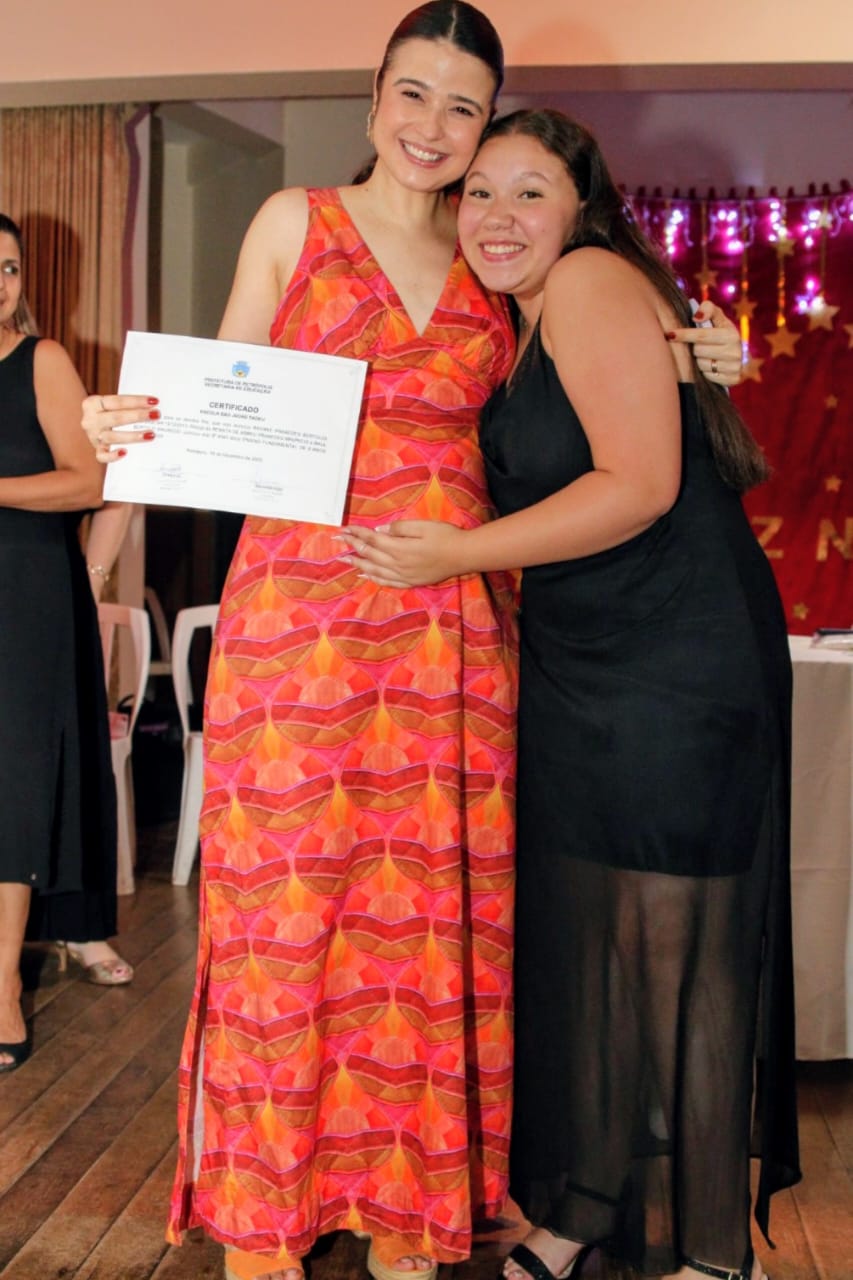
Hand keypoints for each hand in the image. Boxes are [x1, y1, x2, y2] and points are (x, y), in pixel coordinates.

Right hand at [82, 393, 159, 461]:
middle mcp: (90, 420)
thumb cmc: (108, 412)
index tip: (154, 401)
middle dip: (138, 416)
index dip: (136, 401)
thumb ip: (127, 404)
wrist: (92, 424)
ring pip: (112, 437)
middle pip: (116, 418)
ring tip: (151, 434)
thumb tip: (153, 406)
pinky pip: (102, 456)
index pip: (116, 401)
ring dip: (133, 436)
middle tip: (156, 415)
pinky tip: (125, 452)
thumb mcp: (112, 404)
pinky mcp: (97, 449)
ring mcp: (93, 436)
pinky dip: (113, 455)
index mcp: (92, 404)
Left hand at [338, 520, 469, 587]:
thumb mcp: (423, 525)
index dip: (356, 534)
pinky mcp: (411, 581)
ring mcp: (404, 575)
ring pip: (374, 570)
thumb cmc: (446, 536)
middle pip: (369, 554)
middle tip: (338, 541)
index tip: (343, 529)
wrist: (464, 556)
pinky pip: (387, 582)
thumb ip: (399, 528)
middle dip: (352, 546)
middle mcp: (398, 564)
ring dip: (358, 563)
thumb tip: (380, 529)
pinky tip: (365, 574)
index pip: (371, 539)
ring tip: (345, 559)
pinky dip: (373, 578)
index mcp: (399, 547)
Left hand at [667, 302, 742, 386]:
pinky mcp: (731, 380)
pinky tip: (709, 365)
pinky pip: (706, 376)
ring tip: (704, 355)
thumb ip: (708, 309)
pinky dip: (704, 371)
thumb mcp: (718, 318)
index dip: (684, 334)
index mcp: (731, 335)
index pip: (701, 336)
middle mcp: (734, 352)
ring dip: (698, 360)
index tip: (669, 334)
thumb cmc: (723, 334)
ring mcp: (733, 368)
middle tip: (697, 346)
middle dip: (694, 348)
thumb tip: (696, 317)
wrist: (741, 357)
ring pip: (701, 365)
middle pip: (698, 351)